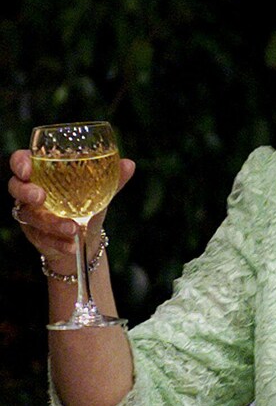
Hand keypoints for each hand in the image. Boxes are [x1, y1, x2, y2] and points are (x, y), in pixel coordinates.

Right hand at [8, 148, 135, 269]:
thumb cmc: (87, 204)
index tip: (27, 169)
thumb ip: (113, 178)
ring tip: (72, 228)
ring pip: (31, 216)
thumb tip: (129, 164)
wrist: (85, 237)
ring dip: (51, 222)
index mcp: (42, 172)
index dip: (20, 163)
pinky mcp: (34, 234)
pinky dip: (58, 241)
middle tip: (41, 197)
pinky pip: (42, 237)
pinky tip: (72, 244)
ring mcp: (29, 213)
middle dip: (26, 191)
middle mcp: (30, 191)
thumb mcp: (100, 191)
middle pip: (15, 187)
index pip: (22, 161)